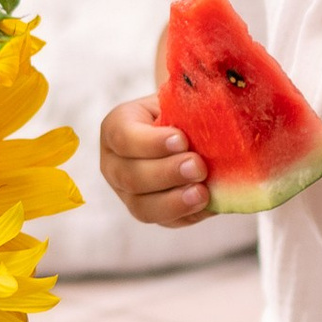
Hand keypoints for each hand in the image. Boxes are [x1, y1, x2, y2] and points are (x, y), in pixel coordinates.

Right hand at [99, 95, 211, 227]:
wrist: (187, 130)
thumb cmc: (181, 110)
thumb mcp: (179, 100)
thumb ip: (186, 104)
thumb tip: (207, 114)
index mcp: (116, 128)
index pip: (123, 137)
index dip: (150, 142)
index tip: (181, 140)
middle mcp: (114, 165)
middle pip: (130, 176)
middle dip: (166, 173)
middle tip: (198, 166)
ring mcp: (129, 194)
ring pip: (142, 207)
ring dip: (173, 202)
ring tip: (202, 193)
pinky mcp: (151, 213)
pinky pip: (166, 221)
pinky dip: (187, 214)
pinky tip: (206, 204)